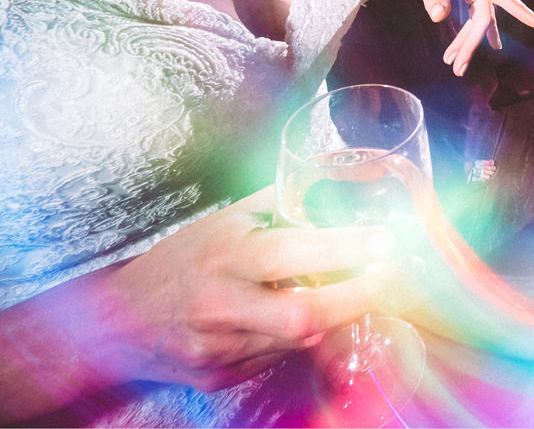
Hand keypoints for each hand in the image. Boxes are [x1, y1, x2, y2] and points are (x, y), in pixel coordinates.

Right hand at [98, 188, 402, 393]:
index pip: (290, 253)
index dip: (344, 249)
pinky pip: (279, 358)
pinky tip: (313, 315)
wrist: (116, 322)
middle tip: (395, 274)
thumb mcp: (227, 220)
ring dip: (340, 315)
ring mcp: (220, 349)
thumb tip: (341, 177)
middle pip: (304, 315)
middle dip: (360, 296)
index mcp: (223, 256)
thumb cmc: (183, 259)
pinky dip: (304, 337)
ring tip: (365, 288)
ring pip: (301, 341)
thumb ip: (283, 203)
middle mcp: (220, 306)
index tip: (385, 240)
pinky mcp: (221, 378)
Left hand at [394, 0, 533, 72]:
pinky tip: (474, 47)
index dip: (518, 10)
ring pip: (478, 18)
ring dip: (468, 41)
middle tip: (457, 69)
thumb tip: (439, 18)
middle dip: (471, 43)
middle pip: (483, 16)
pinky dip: (469, 32)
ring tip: (454, 65)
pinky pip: (474, 14)